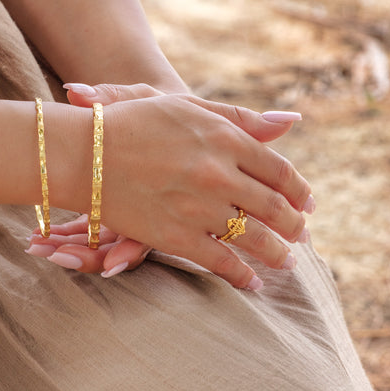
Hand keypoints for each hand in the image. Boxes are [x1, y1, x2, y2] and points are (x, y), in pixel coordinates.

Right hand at [27, 83, 311, 289]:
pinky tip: (252, 283)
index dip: (298, 189)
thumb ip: (238, 118)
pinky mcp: (176, 235)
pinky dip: (241, 275)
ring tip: (287, 261)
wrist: (83, 153)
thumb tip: (290, 123)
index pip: (279, 169)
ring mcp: (199, 206)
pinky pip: (221, 261)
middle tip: (302, 233)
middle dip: (294, 224)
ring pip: (255, 237)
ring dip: (277, 253)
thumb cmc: (131, 123)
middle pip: (273, 206)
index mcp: (223, 138)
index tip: (306, 201)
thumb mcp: (185, 108)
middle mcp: (218, 172)